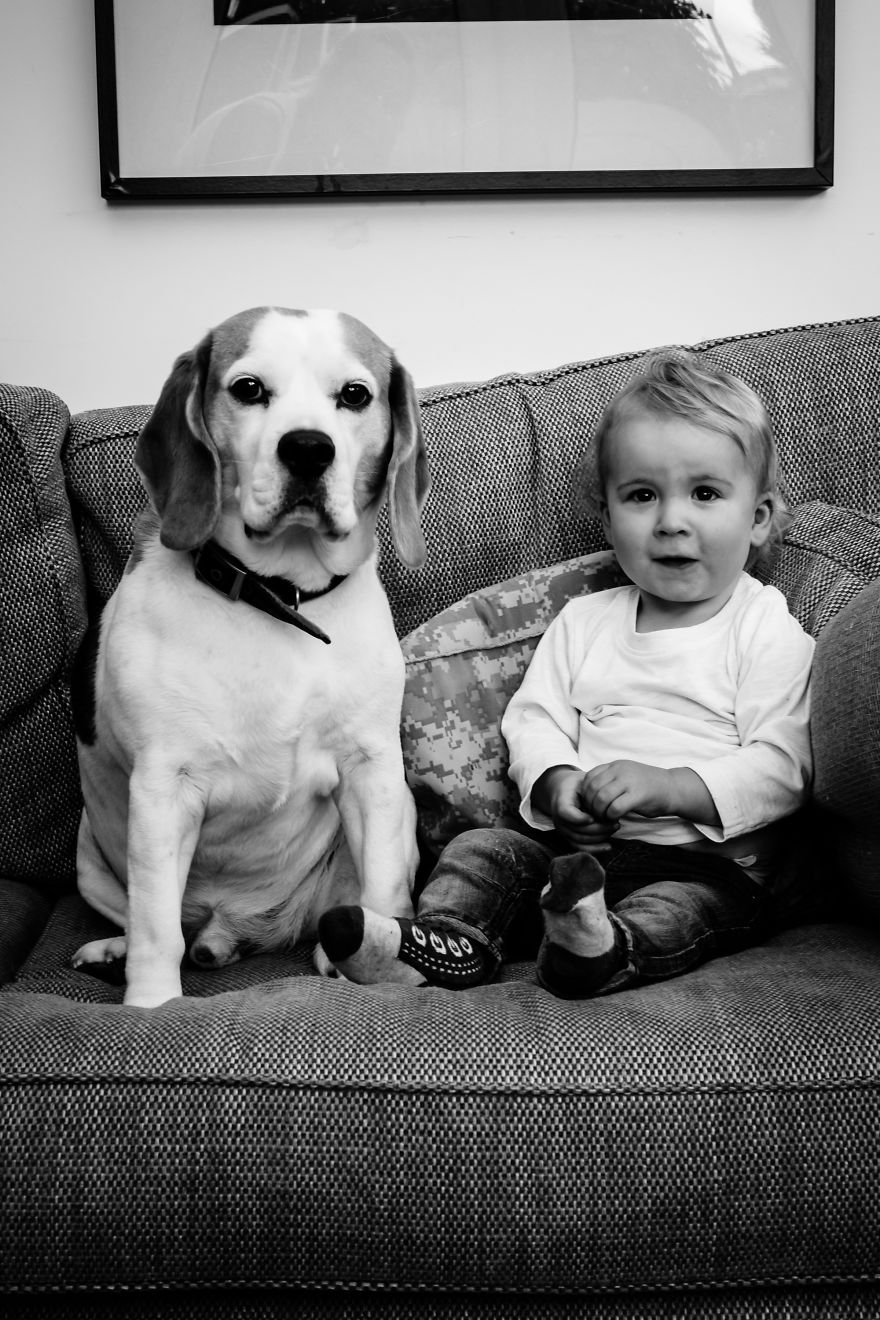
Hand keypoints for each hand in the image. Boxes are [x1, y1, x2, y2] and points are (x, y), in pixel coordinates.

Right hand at [532, 766, 617, 853]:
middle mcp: (559, 819)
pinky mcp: (569, 838)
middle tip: (615, 822)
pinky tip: (608, 846)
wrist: (565, 791)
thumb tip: (607, 796)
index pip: (565, 813)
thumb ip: (592, 788)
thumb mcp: (583, 781)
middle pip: (577, 830)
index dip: (579, 818)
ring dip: (600, 837)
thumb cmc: (578, 785)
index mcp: (560, 801)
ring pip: (581, 840)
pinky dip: (595, 849)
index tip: (593, 817)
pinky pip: (581, 848)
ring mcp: (563, 830)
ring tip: (614, 828)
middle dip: (599, 828)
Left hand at [580, 760, 719, 827]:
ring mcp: (629, 781)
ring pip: (601, 798)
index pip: (588, 778)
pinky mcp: (638, 795)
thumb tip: (588, 796)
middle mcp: (620, 770)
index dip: (585, 794)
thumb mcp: (625, 776)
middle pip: (592, 788)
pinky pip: (615, 807)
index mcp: (615, 765)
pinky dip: (611, 817)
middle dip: (590, 805)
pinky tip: (615, 820)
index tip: (591, 805)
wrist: (673, 788)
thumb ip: (608, 781)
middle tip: (596, 815)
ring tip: (605, 818)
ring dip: (599, 812)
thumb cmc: (647, 787)